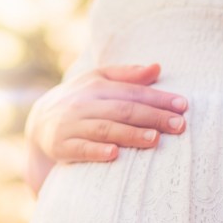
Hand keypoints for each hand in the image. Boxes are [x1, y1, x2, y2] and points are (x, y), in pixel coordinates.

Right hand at [27, 63, 187, 164]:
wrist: (39, 123)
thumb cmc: (79, 100)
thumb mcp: (98, 81)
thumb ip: (127, 75)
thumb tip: (157, 67)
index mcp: (96, 86)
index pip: (132, 92)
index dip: (158, 98)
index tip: (183, 106)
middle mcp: (83, 103)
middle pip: (123, 110)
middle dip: (152, 117)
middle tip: (178, 125)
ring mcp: (71, 125)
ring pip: (104, 129)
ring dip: (130, 134)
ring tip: (154, 139)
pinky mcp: (61, 146)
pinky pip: (80, 149)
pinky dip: (96, 151)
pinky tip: (114, 154)